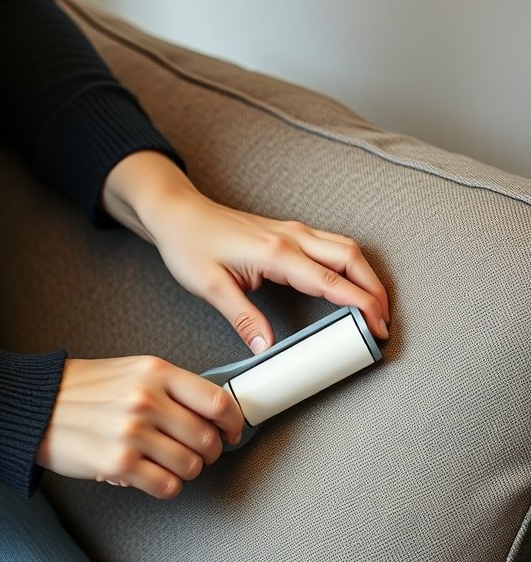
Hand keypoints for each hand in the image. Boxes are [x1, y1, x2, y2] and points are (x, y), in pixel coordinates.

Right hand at [36, 355, 243, 498]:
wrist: (34, 406)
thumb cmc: (81, 389)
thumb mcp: (131, 370)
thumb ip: (170, 387)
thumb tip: (210, 412)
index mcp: (155, 372)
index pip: (217, 401)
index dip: (233, 422)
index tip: (232, 432)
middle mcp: (147, 400)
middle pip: (207, 439)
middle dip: (210, 452)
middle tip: (198, 453)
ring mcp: (133, 433)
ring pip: (191, 466)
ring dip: (186, 470)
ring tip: (169, 463)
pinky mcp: (118, 463)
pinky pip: (167, 486)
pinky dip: (167, 486)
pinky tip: (153, 476)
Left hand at [102, 152, 389, 353]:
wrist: (177, 213)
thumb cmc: (189, 244)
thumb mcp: (210, 287)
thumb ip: (243, 318)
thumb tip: (266, 349)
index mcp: (276, 253)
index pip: (331, 281)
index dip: (360, 305)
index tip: (376, 328)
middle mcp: (291, 237)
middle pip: (352, 258)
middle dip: (375, 290)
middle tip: (384, 323)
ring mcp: (292, 232)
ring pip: (346, 248)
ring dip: (366, 276)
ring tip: (375, 308)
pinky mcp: (289, 233)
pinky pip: (331, 245)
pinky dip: (350, 266)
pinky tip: (350, 284)